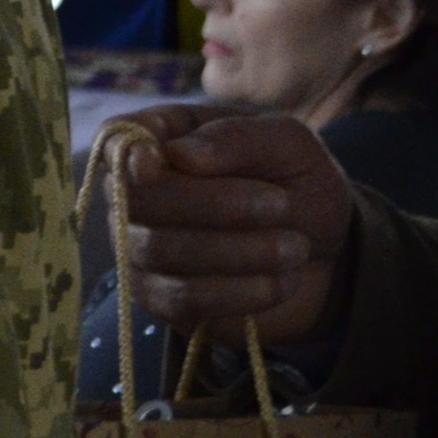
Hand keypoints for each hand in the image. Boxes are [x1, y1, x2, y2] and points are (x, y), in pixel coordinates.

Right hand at [113, 106, 354, 343]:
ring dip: (240, 251)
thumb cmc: (295, 180)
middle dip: (214, 204)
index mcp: (160, 140)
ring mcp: (140, 249)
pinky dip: (241, 292)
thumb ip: (237, 139)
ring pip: (162, 252)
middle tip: (282, 205)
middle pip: (138, 200)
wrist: (322, 247)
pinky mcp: (161, 298)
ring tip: (297, 247)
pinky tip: (282, 281)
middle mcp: (136, 194)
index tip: (155, 162)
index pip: (115, 140)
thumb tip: (180, 155)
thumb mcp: (286, 144)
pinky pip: (183, 298)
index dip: (125, 153)